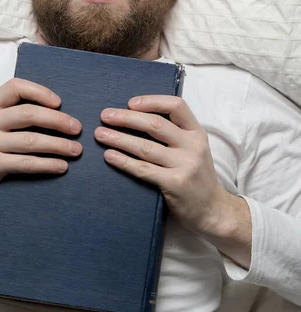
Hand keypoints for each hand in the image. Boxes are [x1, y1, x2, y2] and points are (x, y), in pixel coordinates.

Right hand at [0, 78, 81, 205]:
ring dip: (59, 145)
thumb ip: (10, 114)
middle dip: (58, 120)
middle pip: (29, 113)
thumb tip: (56, 112)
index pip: (16, 86)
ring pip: (31, 140)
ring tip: (76, 150)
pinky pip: (26, 163)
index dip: (40, 91)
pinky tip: (61, 166)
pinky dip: (48, 164)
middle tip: (77, 128)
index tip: (59, 102)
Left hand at [94, 95, 229, 235]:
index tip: (130, 102)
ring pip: (145, 147)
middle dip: (126, 118)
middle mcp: (193, 146)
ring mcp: (185, 165)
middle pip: (155, 124)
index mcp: (196, 132)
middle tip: (105, 116)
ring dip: (119, 138)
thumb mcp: (193, 148)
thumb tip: (135, 116)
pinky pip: (143, 169)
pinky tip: (109, 156)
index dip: (152, 101)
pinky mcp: (175, 184)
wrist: (212, 210)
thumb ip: (174, 134)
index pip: (176, 106)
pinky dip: (123, 161)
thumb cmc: (195, 175)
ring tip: (100, 134)